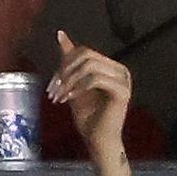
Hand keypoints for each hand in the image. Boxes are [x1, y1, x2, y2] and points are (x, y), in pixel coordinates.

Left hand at [47, 30, 131, 154]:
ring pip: (89, 66)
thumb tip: (60, 34)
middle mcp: (121, 70)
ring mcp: (124, 81)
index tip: (52, 85)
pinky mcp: (122, 92)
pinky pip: (96, 79)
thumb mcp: (73, 83)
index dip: (64, 64)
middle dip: (65, 71)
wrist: (98, 141)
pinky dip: (79, 88)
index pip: (84, 52)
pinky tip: (70, 99)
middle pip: (86, 55)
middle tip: (53, 90)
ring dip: (69, 81)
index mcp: (112, 67)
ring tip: (60, 96)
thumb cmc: (89, 117)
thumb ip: (69, 60)